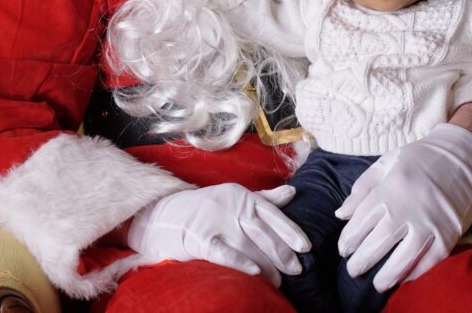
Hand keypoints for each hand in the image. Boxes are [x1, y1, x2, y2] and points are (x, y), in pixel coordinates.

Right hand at [127, 183, 309, 286]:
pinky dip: (240, 262)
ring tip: (279, 281)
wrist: (165, 215)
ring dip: (266, 264)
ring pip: (247, 244)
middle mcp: (231, 206)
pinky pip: (224, 252)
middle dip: (281, 252)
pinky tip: (255, 273)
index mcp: (242, 196)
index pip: (272, 213)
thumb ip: (265, 198)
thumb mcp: (235, 198)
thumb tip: (293, 191)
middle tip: (296, 270)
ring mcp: (215, 221)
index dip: (290, 230)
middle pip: (263, 231)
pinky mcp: (200, 238)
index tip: (306, 247)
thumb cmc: (207, 208)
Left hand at [334, 123, 471, 291]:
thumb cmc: (419, 158)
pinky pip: (430, 261)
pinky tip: (404, 278)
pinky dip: (416, 273)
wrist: (461, 153)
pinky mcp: (449, 233)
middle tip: (353, 270)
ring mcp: (431, 222)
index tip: (344, 250)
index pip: (361, 222)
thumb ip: (361, 188)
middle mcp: (409, 207)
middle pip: (378, 242)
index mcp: (390, 188)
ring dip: (387, 275)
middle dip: (362, 260)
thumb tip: (341, 215)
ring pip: (403, 258)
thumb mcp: (386, 163)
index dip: (349, 240)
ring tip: (376, 283)